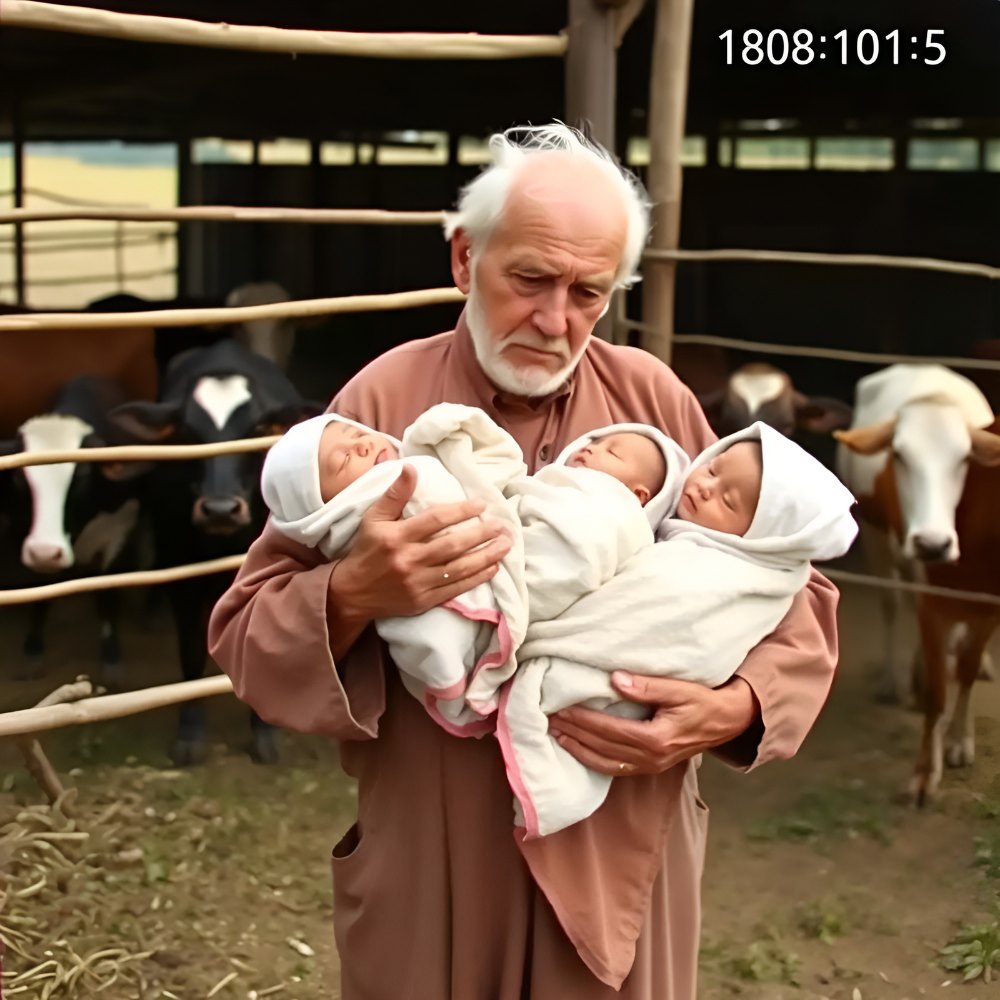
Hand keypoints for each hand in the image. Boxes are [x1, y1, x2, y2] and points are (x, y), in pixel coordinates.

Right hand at [328, 463, 511, 629]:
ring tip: (505, 545)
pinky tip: (492, 569)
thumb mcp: (373, 518)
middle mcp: (408, 560)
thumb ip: (395, 494)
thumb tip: (411, 468)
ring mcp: (417, 583)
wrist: (351, 593)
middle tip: (502, 526)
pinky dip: (476, 579)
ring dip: (486, 557)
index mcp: (396, 536)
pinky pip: (455, 589)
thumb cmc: (366, 550)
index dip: (461, 511)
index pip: (435, 520)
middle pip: (452, 545)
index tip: (481, 505)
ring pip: (458, 568)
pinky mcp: (423, 601)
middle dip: (481, 535)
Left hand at [547, 673, 757, 776]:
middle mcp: (651, 757)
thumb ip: (647, 686)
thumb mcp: (679, 689)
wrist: (726, 722)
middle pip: (602, 747)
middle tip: (548, 720)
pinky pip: (615, 768)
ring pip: (605, 763)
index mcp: (657, 738)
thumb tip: (616, 679)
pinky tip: (578, 750)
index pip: (609, 730)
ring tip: (556, 735)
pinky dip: (593, 760)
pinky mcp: (650, 768)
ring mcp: (651, 766)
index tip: (561, 708)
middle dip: (574, 733)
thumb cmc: (703, 701)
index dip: (583, 720)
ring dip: (578, 749)